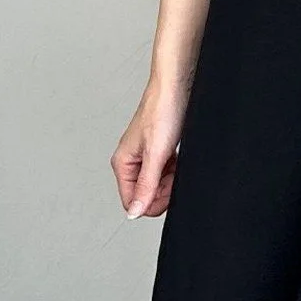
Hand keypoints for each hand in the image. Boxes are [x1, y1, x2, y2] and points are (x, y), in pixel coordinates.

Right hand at [112, 78, 187, 218]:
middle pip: (147, 195)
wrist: (177, 88)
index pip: (132, 201)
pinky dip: (175, 169)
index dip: (152, 203)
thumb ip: (145, 186)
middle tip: (173, 174)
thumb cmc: (163, 112)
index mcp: (122, 163)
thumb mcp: (156, 155)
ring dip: (171, 179)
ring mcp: (146, 157)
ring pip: (158, 184)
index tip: (167, 192)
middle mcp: (131, 161)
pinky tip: (178, 157)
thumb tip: (134, 212)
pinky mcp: (159, 151)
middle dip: (163, 190)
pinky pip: (167, 172)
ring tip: (176, 162)